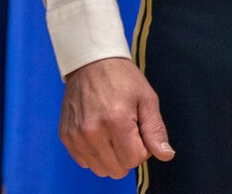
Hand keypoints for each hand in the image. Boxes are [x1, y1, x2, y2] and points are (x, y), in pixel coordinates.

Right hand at [60, 57, 174, 178]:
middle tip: (126, 129)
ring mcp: (76, 135)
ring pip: (101, 169)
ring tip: (111, 129)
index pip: (134, 160)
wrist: (91, 61)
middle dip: (126, 154)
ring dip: (110, 156)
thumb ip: (155, 130)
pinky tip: (98, 131)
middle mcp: (92, 131)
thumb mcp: (146, 98)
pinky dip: (95, 152)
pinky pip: (85, 162)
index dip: (142, 148)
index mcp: (116, 120)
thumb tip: (166, 155)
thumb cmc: (122, 78)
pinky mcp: (65, 136)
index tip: (138, 129)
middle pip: (117, 170)